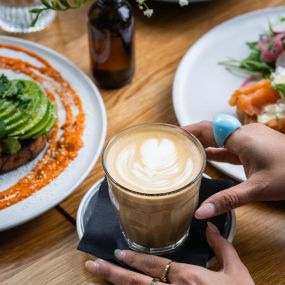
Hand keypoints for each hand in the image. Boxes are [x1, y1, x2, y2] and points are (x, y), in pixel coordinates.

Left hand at [85, 223, 254, 284]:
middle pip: (136, 282)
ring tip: (95, 275)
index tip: (118, 253)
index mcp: (188, 278)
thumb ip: (221, 247)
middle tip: (92, 264)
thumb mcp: (236, 272)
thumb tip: (210, 227)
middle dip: (112, 272)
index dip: (134, 259)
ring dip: (114, 284)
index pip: (154, 265)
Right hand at [184, 121, 284, 218]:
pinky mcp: (255, 146)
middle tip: (174, 141)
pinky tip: (208, 155)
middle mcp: (244, 134)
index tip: (172, 133)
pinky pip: (231, 145)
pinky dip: (218, 150)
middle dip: (193, 134)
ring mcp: (251, 138)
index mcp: (242, 138)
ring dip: (205, 142)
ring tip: (186, 148)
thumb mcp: (257, 189)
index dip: (189, 129)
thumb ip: (227, 200)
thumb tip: (201, 212)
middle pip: (212, 130)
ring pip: (221, 137)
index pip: (208, 129)